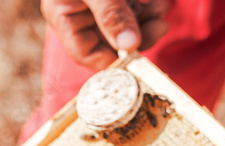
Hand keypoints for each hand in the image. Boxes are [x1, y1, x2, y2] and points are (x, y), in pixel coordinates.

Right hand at [41, 0, 170, 70]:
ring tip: (161, 8)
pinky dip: (149, 8)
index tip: (136, 58)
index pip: (85, 53)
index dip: (112, 61)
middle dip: (138, 36)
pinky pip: (133, 9)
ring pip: (127, 25)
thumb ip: (110, 15)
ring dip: (148, 20)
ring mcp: (98, 6)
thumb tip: (128, 47)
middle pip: (111, 42)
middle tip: (160, 27)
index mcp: (62, 15)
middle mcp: (79, 14)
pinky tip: (160, 3)